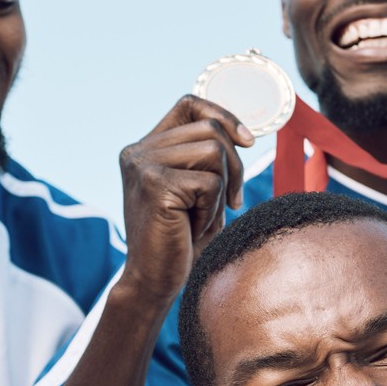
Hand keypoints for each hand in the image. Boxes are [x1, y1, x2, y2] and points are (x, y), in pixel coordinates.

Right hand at [115, 95, 254, 306]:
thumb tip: (244, 134)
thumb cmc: (181, 239)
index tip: (247, 141)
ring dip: (220, 190)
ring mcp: (142, 164)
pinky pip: (209, 182)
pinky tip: (191, 228)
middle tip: (230, 202)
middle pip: (211, 129)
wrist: (154, 281)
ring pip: (213, 151)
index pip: (190, 104)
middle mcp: (138, 150)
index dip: (224, 115)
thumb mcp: (198, 190)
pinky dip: (210, 210)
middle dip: (233, 166)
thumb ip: (208, 157)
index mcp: (145, 147)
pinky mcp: (154, 184)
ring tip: (201, 216)